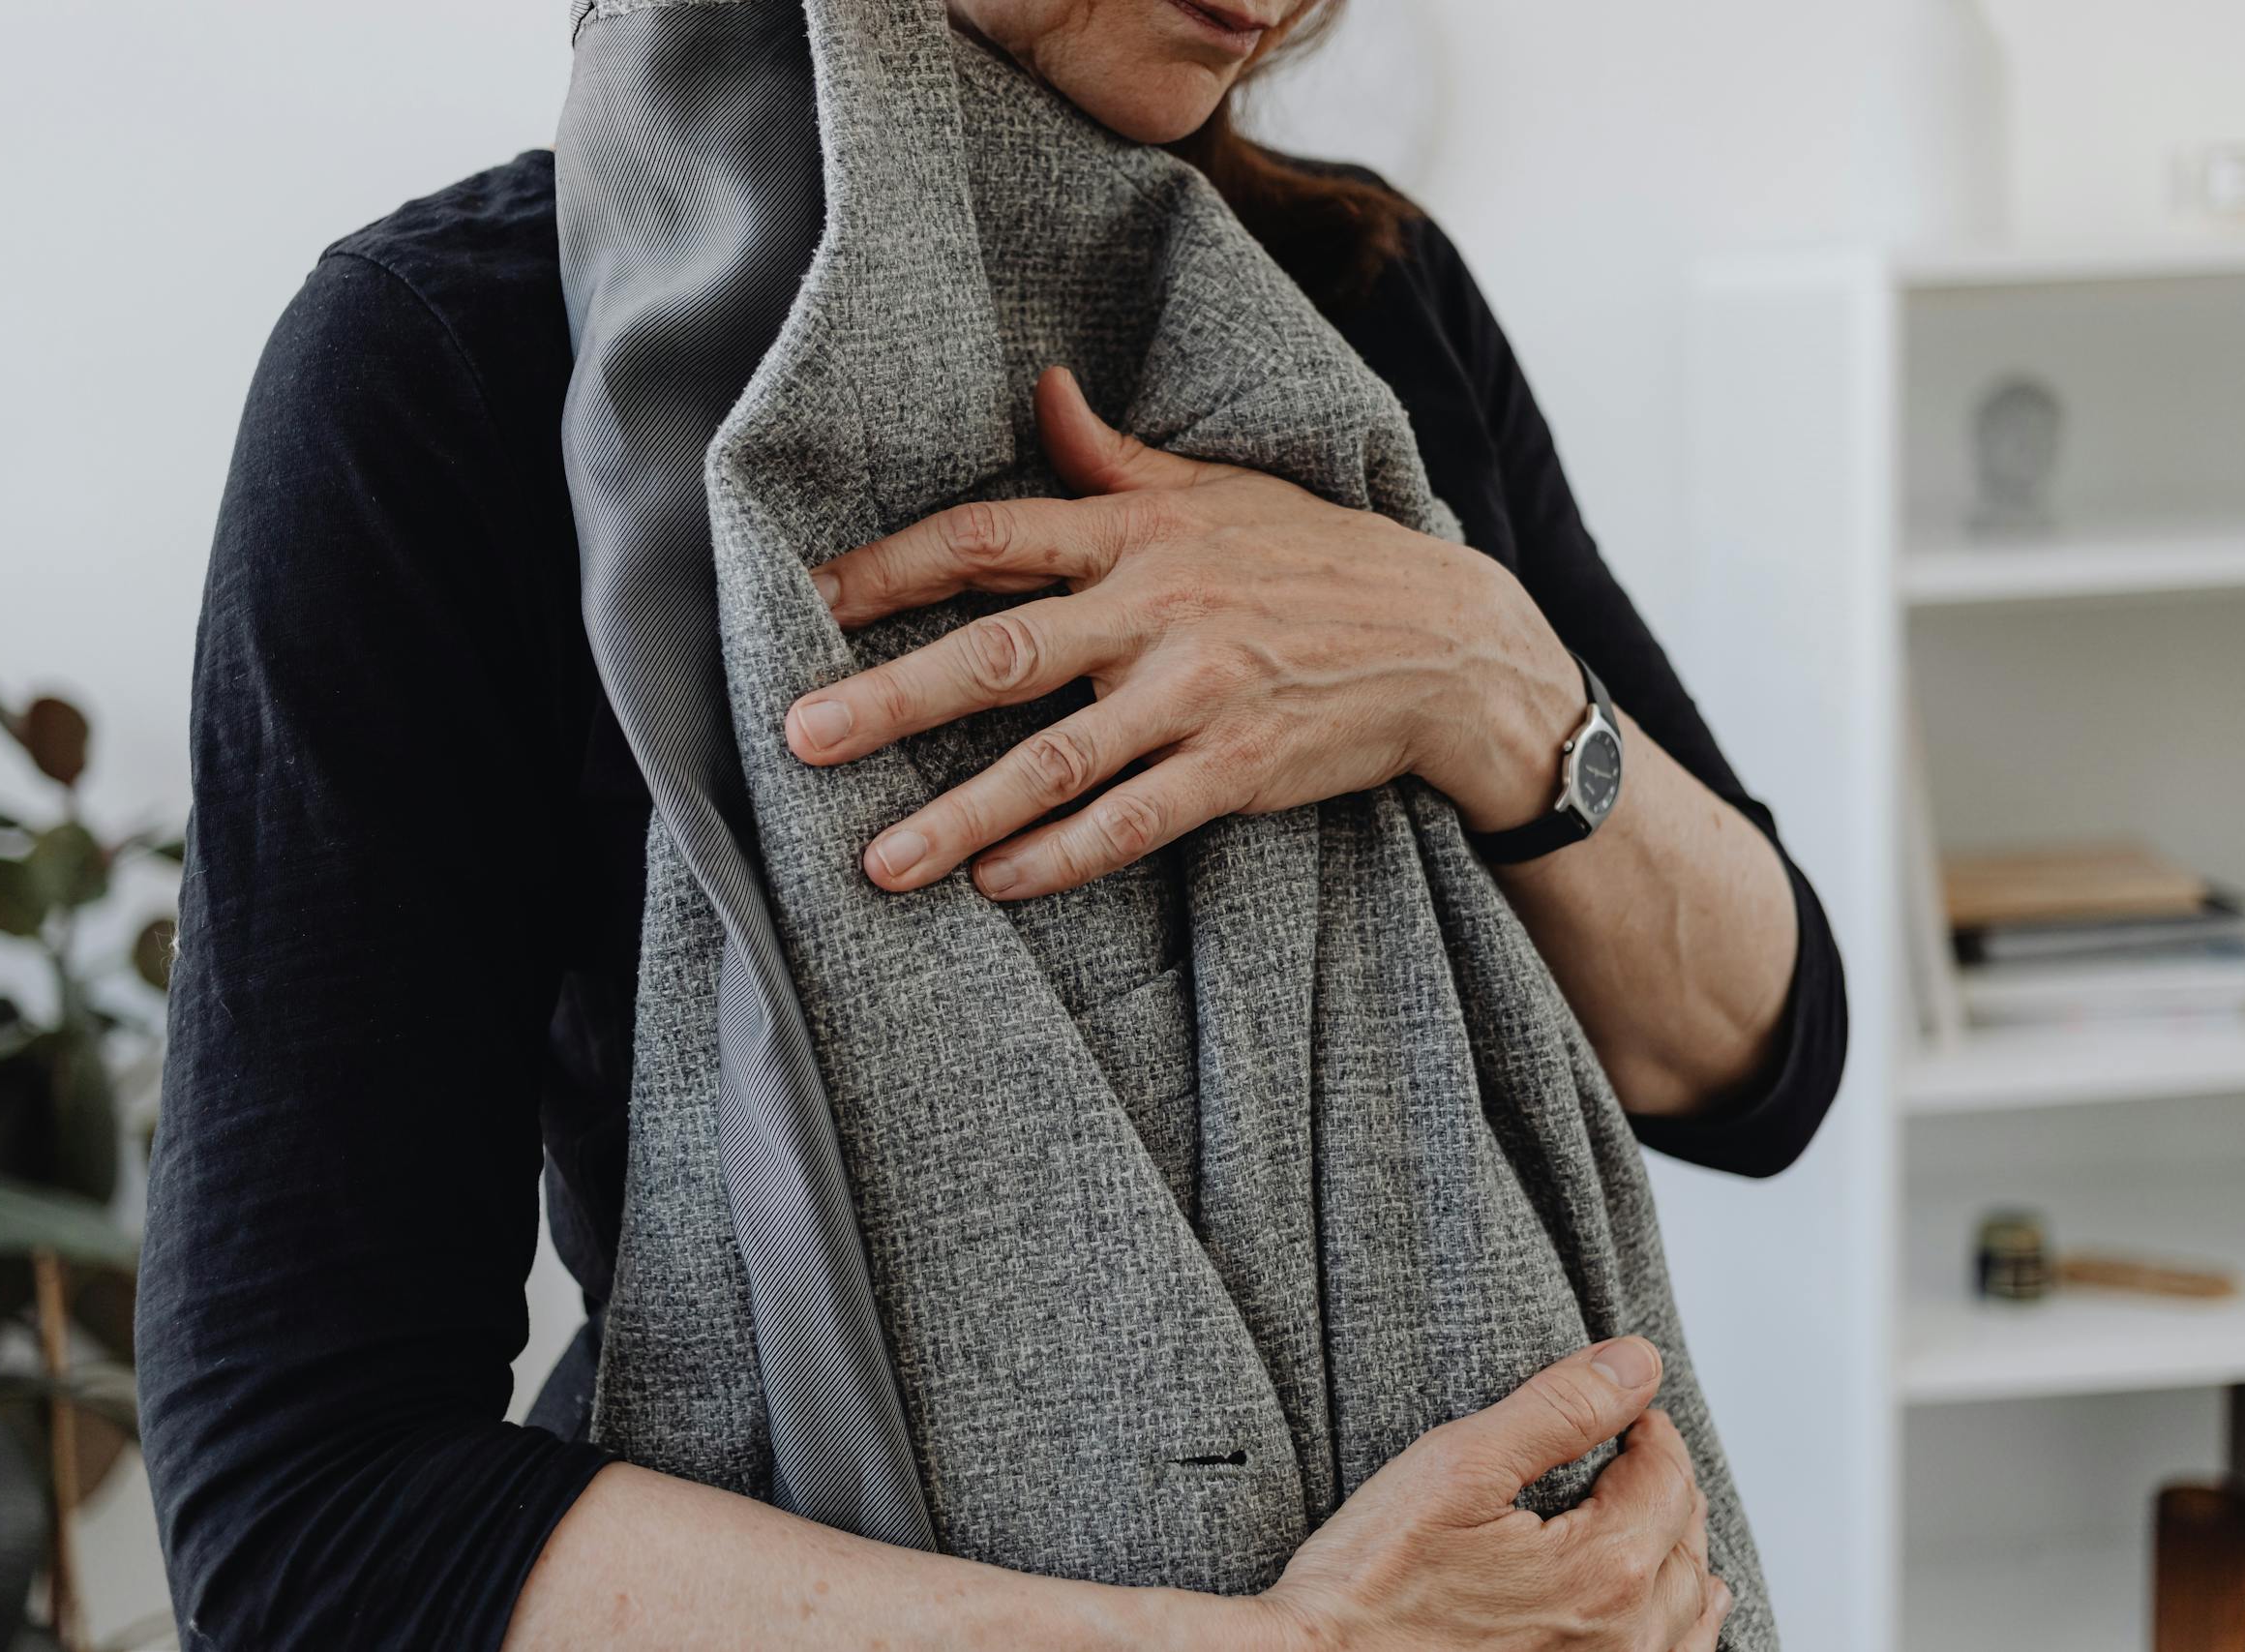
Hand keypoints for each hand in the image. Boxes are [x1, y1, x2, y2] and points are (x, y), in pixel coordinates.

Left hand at [784, 367, 1581, 899]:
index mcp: (1138, 533)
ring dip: (959, 816)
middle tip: (797, 738)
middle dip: (890, 699)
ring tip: (878, 863)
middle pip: (998, 653)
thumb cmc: (1320, 559)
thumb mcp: (1220, 488)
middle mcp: (1156, 609)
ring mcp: (1196, 693)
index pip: (989, 538)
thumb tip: (1044, 391)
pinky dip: (1063, 857)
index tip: (808, 599)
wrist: (1447, 641)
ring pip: (1054, 761)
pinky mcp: (1238, 766)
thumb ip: (1116, 459)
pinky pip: (1134, 820)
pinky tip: (998, 884)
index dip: (890, 567)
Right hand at [1244, 1337, 1729, 1651]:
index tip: (1628, 1408)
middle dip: (1670, 1487)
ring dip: (1685, 1559)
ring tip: (1672, 1524)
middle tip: (1643, 1449)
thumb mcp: (1460, 1467)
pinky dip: (1677, 1630)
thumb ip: (1560, 1410)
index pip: (1667, 1479)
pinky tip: (1664, 1617)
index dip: (1650, 1430)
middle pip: (1685, 1546)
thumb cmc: (1371, 1588)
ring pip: (1688, 1618)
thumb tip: (1636, 1364)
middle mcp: (1623, 1640)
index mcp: (1604, 1570)